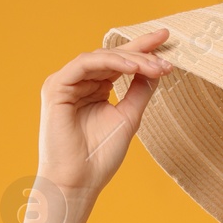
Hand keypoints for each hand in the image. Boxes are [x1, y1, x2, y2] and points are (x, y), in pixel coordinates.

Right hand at [34, 27, 174, 203]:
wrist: (77, 182)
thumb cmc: (99, 157)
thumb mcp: (128, 118)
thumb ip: (140, 91)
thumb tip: (157, 69)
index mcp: (94, 89)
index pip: (120, 63)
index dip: (143, 50)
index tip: (166, 39)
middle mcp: (79, 82)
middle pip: (112, 57)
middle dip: (141, 52)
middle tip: (166, 53)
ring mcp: (66, 83)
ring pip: (101, 58)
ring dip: (131, 59)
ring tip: (155, 66)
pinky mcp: (56, 86)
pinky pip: (85, 64)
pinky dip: (109, 63)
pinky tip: (132, 67)